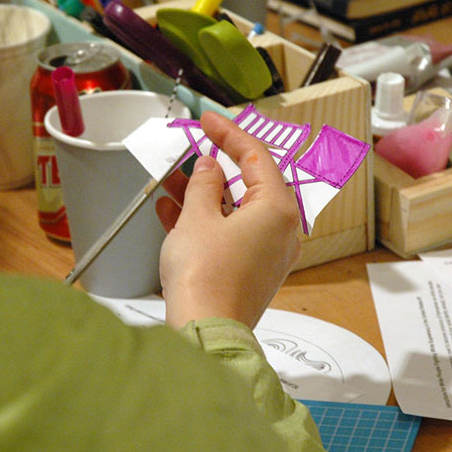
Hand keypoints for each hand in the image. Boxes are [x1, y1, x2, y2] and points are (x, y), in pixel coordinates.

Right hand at [155, 111, 300, 328]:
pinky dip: (205, 221)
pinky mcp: (252, 272)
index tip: (208, 120)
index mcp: (278, 209)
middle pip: (249, 184)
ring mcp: (269, 253)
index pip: (257, 156)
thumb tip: (209, 167)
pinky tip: (172, 211)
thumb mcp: (197, 217)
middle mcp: (281, 231)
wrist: (205, 332)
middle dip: (214, 167)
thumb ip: (203, 183)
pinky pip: (231, 234)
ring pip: (236, 210)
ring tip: (170, 180)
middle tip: (190, 149)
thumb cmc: (205, 278)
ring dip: (203, 194)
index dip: (229, 134)